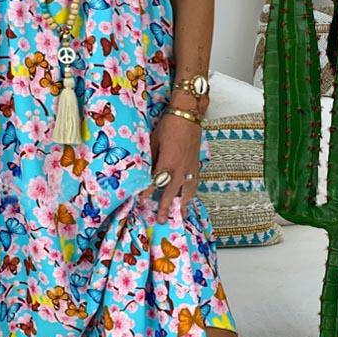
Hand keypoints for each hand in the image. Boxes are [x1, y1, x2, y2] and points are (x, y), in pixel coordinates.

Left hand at [138, 108, 202, 222]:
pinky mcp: (196, 164)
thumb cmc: (168, 126)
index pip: (156, 183)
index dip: (147, 193)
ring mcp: (190, 168)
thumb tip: (145, 172)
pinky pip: (194, 183)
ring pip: (187, 191)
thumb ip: (150, 159)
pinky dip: (192, 192)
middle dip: (166, 208)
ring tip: (181, 215)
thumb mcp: (154, 142)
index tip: (141, 202)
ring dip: (183, 204)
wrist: (188, 115)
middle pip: (172, 193)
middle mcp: (181, 170)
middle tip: (161, 221)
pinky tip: (190, 197)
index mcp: (168, 164)